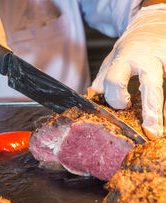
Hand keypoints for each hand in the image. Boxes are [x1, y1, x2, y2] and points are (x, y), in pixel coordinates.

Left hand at [91, 4, 165, 139]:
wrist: (154, 23)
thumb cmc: (132, 46)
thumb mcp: (112, 58)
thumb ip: (103, 79)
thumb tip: (92, 98)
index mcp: (125, 58)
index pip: (115, 80)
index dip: (115, 96)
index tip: (123, 105)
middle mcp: (148, 60)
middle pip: (151, 87)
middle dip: (151, 112)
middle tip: (151, 132)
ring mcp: (165, 61)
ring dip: (163, 111)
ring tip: (161, 130)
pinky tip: (165, 117)